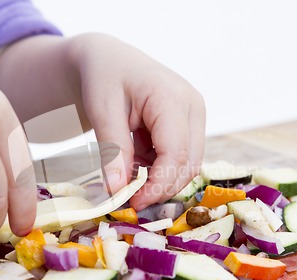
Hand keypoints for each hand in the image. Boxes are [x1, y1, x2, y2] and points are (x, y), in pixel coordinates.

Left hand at [0, 33, 204, 210]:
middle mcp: (192, 106)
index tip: (132, 203)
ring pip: (188, 164)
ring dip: (159, 179)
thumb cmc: (103, 77)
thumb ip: (113, 150)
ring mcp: (194, 115)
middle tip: (128, 199)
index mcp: (172, 98)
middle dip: (160, 188)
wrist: (109, 59)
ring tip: (127, 174)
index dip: (157, 185)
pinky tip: (135, 162)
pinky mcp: (189, 124)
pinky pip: (180, 156)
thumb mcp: (101, 111)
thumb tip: (118, 192)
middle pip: (188, 164)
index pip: (175, 154)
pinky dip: (158, 168)